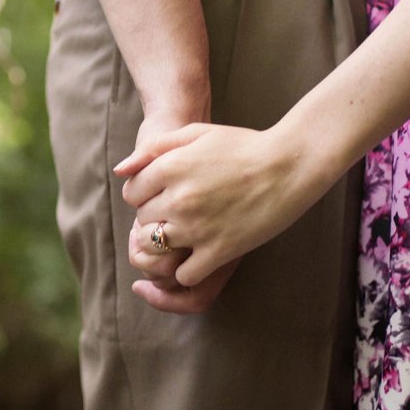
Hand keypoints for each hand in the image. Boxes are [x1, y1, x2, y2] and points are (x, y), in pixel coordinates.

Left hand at [116, 122, 319, 294]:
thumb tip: (119, 171)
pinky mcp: (219, 251)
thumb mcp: (196, 134)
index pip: (132, 193)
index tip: (164, 193)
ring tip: (185, 235)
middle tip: (180, 212)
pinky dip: (187, 270)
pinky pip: (184, 275)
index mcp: (170, 167)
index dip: (145, 194)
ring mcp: (198, 228)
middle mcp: (178, 198)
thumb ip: (153, 149)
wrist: (290, 164)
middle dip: (155, 218)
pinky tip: (201, 255)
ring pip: (156, 249)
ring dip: (165, 245)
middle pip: (143, 221)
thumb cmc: (244, 145)